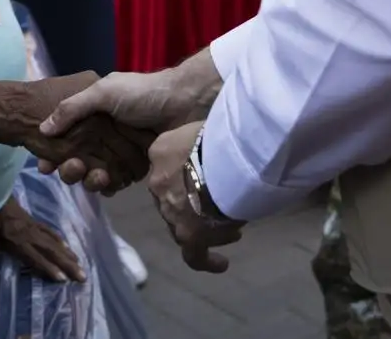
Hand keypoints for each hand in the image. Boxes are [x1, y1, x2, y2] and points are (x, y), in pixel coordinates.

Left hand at [0, 195, 84, 283]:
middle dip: (67, 264)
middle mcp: (27, 233)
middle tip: (82, 276)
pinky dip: (58, 238)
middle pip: (50, 250)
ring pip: (52, 240)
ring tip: (79, 264)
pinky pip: (47, 229)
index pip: (33, 257)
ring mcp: (30, 224)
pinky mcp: (30, 218)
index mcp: (13, 239)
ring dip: (66, 253)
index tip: (62, 279)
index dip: (47, 268)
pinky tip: (66, 245)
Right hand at [21, 73, 153, 192]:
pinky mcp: (136, 167)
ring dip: (89, 180)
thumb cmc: (142, 93)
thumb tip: (42, 129)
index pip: (66, 136)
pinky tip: (109, 184)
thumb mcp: (104, 92)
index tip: (42, 165)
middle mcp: (104, 135)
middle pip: (77, 159)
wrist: (185, 104)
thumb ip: (72, 108)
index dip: (52, 151)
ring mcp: (120, 152)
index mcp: (94, 115)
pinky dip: (110, 186)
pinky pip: (116, 182)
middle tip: (71, 168)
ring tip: (95, 176)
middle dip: (69, 169)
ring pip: (94, 173)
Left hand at [148, 121, 243, 272]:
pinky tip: (221, 264)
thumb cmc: (221, 134)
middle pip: (174, 197)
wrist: (225, 159)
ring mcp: (171, 211)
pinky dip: (207, 260)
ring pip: (183, 225)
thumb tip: (213, 149)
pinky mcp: (189, 235)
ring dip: (205, 227)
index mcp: (160, 152)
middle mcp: (158, 182)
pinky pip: (194, 255)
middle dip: (196, 203)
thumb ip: (198, 140)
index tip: (210, 178)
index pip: (169, 167)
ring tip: (232, 229)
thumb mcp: (202, 126)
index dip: (189, 174)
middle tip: (221, 205)